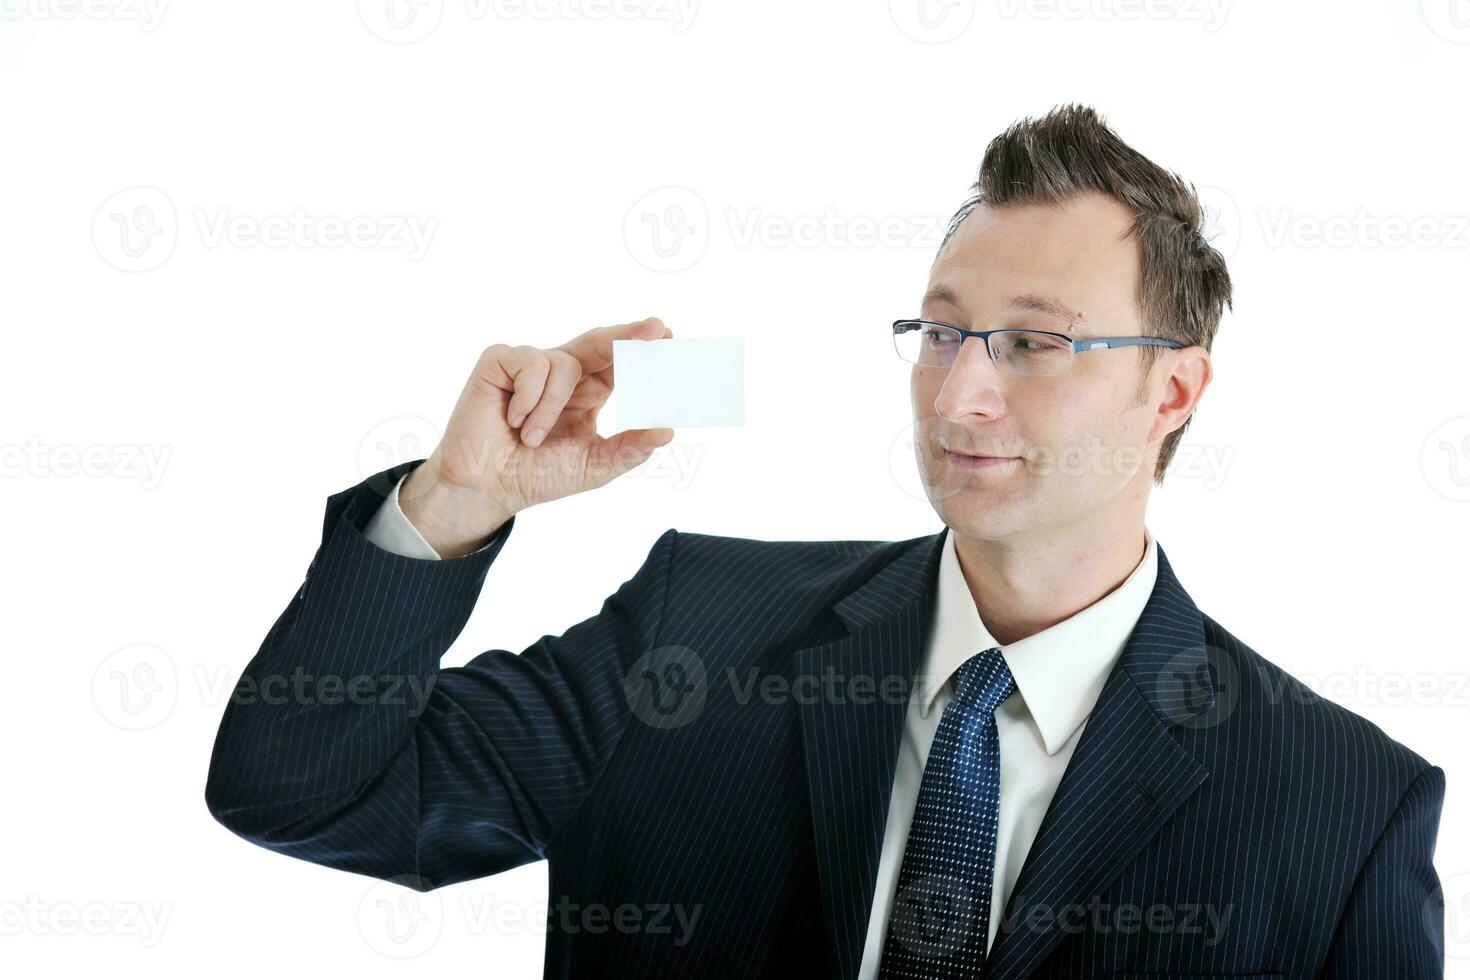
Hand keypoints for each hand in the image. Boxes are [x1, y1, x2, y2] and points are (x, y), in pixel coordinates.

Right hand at [398, 317, 674, 556]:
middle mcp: (563, 373)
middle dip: (627, 334)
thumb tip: (668, 431)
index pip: (621, 365)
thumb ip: (629, 449)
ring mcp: (531, 365)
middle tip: (655, 329)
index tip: (670, 339)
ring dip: (552, 406)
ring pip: (563, 362)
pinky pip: (529, 362)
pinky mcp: (499, 363)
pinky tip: (513, 419)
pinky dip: (528, 396)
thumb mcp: (593, 466)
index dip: (643, 351)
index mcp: (589, 393)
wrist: (487, 489)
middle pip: (600, 343)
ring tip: (532, 437)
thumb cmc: (537, 475)